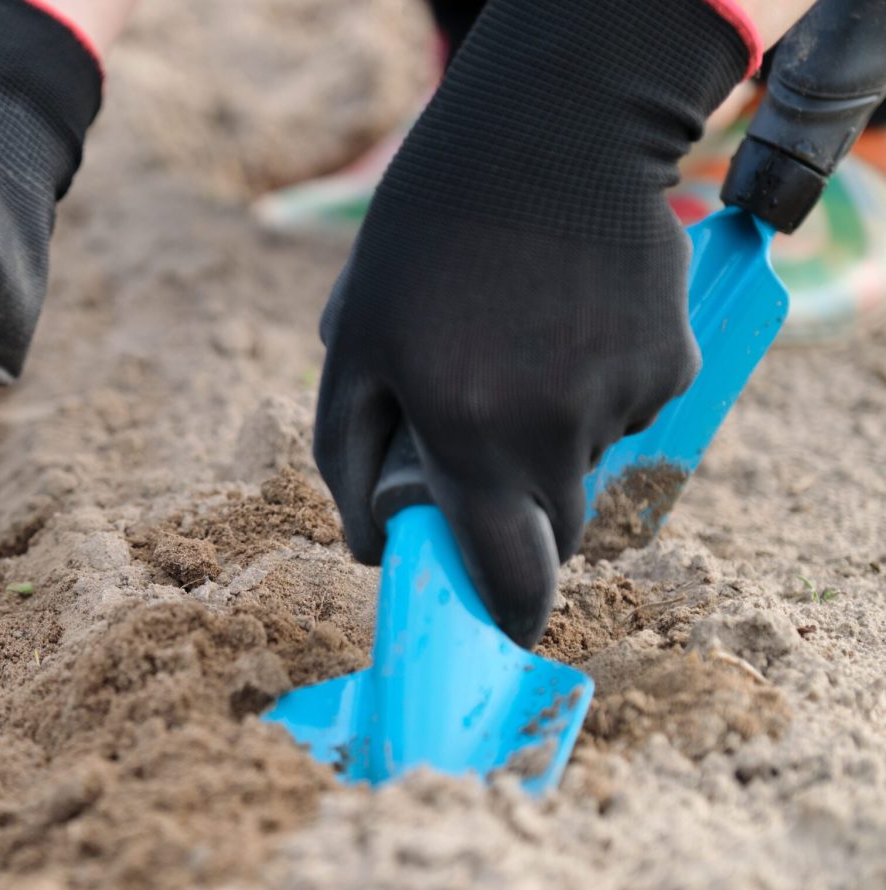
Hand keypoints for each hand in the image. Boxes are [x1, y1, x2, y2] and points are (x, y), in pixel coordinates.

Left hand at [313, 0, 755, 645]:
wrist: (544, 134)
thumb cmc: (424, 238)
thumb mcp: (353, 339)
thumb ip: (345, 452)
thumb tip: (372, 544)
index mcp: (472, 436)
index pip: (509, 574)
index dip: (507, 612)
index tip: (501, 628)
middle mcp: (558, 431)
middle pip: (554, 524)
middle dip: (518, 507)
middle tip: (483, 434)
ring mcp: (625, 397)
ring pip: (588, 461)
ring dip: (553, 434)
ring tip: (517, 344)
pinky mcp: (672, 361)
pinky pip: (630, 408)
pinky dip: (599, 386)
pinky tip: (568, 319)